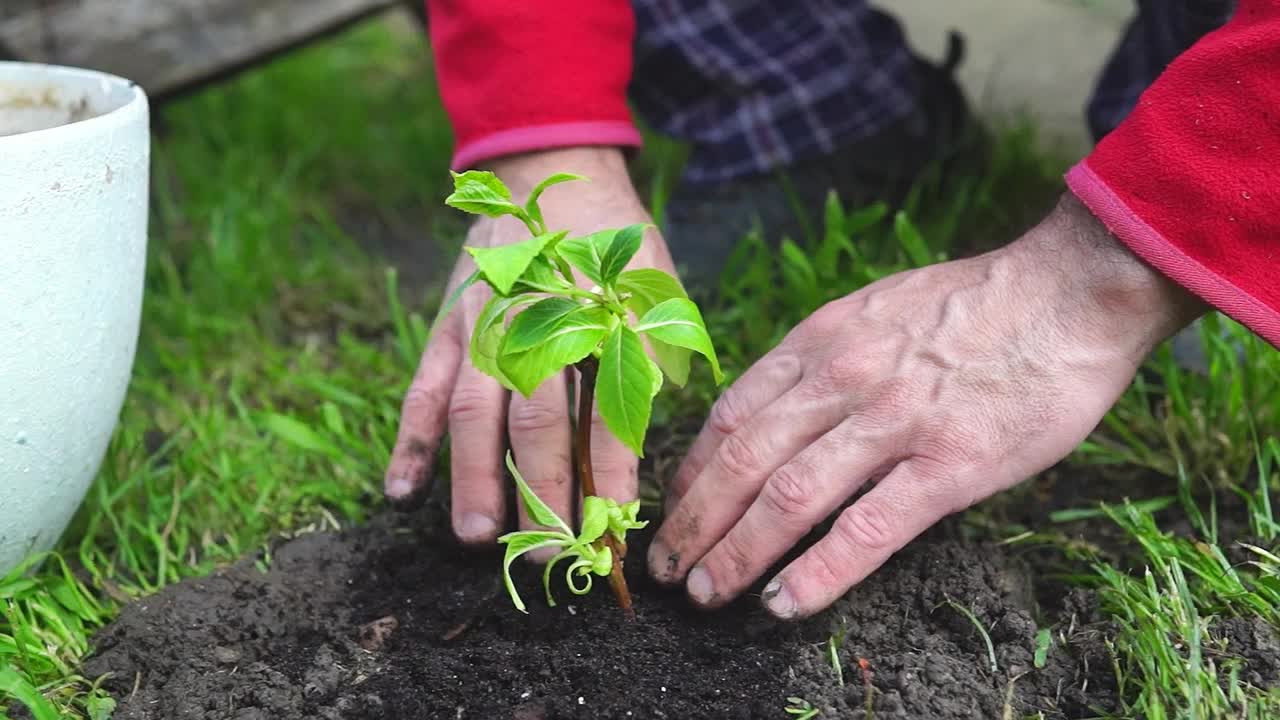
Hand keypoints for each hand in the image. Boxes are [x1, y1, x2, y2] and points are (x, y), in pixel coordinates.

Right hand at [385, 147, 677, 546]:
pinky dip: (408, 439)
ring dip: (473, 478)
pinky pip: (421, 389)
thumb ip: (650, 358)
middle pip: (536, 422)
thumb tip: (640, 446)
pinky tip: (400, 489)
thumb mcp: (653, 290)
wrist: (552, 174)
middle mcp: (537, 323)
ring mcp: (482, 326)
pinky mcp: (446, 328)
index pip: (609, 409)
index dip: (613, 472)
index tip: (616, 528)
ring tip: (478, 537)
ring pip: (473, 413)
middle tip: (547, 555)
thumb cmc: (613, 248)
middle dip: (542, 494)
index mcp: (598, 316)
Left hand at [648, 194, 1205, 618]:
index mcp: (819, 341)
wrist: (1067, 292)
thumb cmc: (972, 305)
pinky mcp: (949, 467)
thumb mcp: (873, 309)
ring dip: (735, 555)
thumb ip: (821, 358)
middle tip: (665, 569)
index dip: (689, 472)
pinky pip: (865, 530)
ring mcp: (893, 424)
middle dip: (693, 524)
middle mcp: (842, 380)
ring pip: (788, 500)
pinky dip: (816, 573)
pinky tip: (782, 604)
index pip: (729, 415)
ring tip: (705, 594)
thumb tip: (777, 413)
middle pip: (742, 464)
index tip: (671, 509)